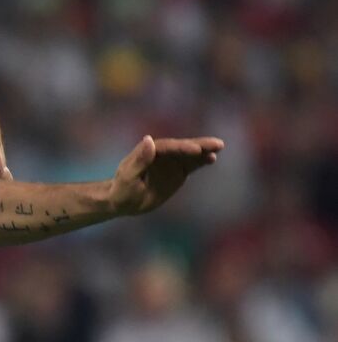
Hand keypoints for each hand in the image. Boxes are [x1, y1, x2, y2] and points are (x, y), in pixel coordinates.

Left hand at [109, 136, 224, 214]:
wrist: (123, 201)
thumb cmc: (122, 189)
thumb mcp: (128, 177)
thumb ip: (139, 160)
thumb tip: (149, 139)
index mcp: (148, 151)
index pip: (167, 147)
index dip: (182, 147)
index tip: (196, 149)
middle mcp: (161, 153)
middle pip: (181, 147)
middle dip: (199, 144)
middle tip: (217, 144)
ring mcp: (170, 162)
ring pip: (189, 154)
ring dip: (204, 151)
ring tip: (218, 148)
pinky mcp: (177, 171)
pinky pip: (191, 165)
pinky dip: (201, 161)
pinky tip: (212, 159)